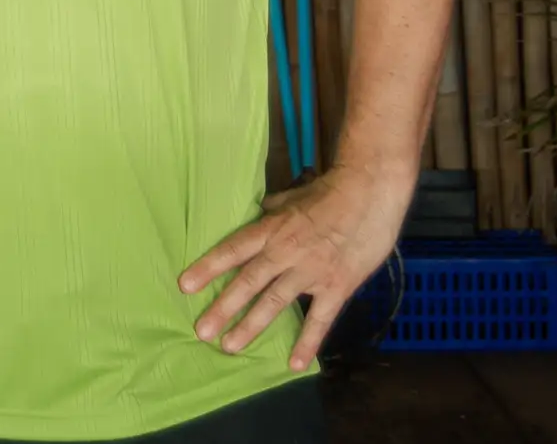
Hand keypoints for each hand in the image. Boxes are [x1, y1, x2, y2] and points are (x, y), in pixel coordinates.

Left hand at [177, 163, 414, 371]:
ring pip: (275, 302)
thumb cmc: (330, 192)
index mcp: (272, 229)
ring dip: (251, 326)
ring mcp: (311, 272)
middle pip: (248, 282)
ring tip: (229, 346)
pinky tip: (295, 364)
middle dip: (223, 308)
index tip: (185, 286)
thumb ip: (271, 210)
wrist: (370, 194)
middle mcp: (285, 252)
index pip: (233, 250)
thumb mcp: (292, 196)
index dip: (208, 268)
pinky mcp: (337, 287)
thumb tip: (255, 212)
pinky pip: (319, 319)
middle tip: (201, 331)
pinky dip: (307, 342)